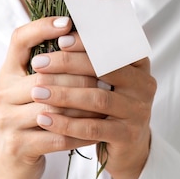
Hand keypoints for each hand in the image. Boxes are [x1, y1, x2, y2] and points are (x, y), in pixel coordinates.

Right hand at [0, 16, 98, 178]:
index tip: (68, 22)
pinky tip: (98, 132)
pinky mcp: (17, 146)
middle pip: (45, 75)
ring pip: (54, 107)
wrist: (6, 169)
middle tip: (109, 75)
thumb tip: (84, 41)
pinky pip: (57, 136)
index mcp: (6, 74)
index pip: (19, 39)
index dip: (42, 27)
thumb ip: (49, 70)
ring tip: (109, 102)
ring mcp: (6, 120)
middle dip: (80, 76)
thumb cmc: (27, 123)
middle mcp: (1, 93)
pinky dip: (80, 133)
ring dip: (84, 106)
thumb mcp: (30, 92)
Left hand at [31, 33, 155, 178]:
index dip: (86, 42)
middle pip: (104, 69)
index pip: (113, 45)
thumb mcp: (107, 79)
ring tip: (36, 91)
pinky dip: (66, 123)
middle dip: (68, 64)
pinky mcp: (128, 136)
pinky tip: (44, 119)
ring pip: (97, 98)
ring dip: (63, 94)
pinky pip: (93, 128)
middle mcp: (144, 85)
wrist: (129, 148)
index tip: (59, 40)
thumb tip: (58, 31)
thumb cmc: (110, 105)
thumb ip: (92, 57)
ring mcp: (138, 111)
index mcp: (138, 64)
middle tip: (39, 63)